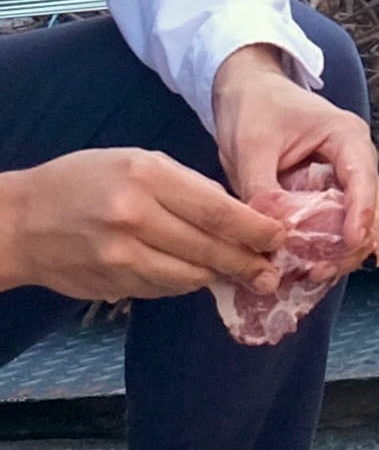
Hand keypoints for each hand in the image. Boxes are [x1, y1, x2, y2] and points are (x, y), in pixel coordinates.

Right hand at [0, 148, 283, 305]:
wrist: (20, 222)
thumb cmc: (83, 182)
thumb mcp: (137, 162)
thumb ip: (188, 187)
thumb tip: (241, 216)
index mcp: (146, 177)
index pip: (218, 210)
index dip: (257, 229)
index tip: (282, 237)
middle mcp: (135, 217)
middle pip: (211, 247)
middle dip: (248, 262)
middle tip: (273, 271)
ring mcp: (122, 256)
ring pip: (192, 274)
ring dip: (219, 276)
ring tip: (242, 275)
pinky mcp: (114, 283)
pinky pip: (166, 288)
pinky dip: (186, 282)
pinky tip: (196, 276)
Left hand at [207, 43, 378, 272]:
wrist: (247, 90)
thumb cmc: (254, 108)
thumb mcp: (251, 146)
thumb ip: (261, 188)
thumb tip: (270, 232)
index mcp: (346, 138)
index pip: (363, 179)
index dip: (361, 213)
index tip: (351, 242)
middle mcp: (355, 160)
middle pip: (370, 208)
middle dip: (351, 243)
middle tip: (320, 271)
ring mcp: (345, 178)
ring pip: (358, 222)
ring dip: (340, 251)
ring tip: (312, 274)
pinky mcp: (329, 193)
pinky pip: (337, 224)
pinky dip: (327, 246)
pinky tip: (314, 267)